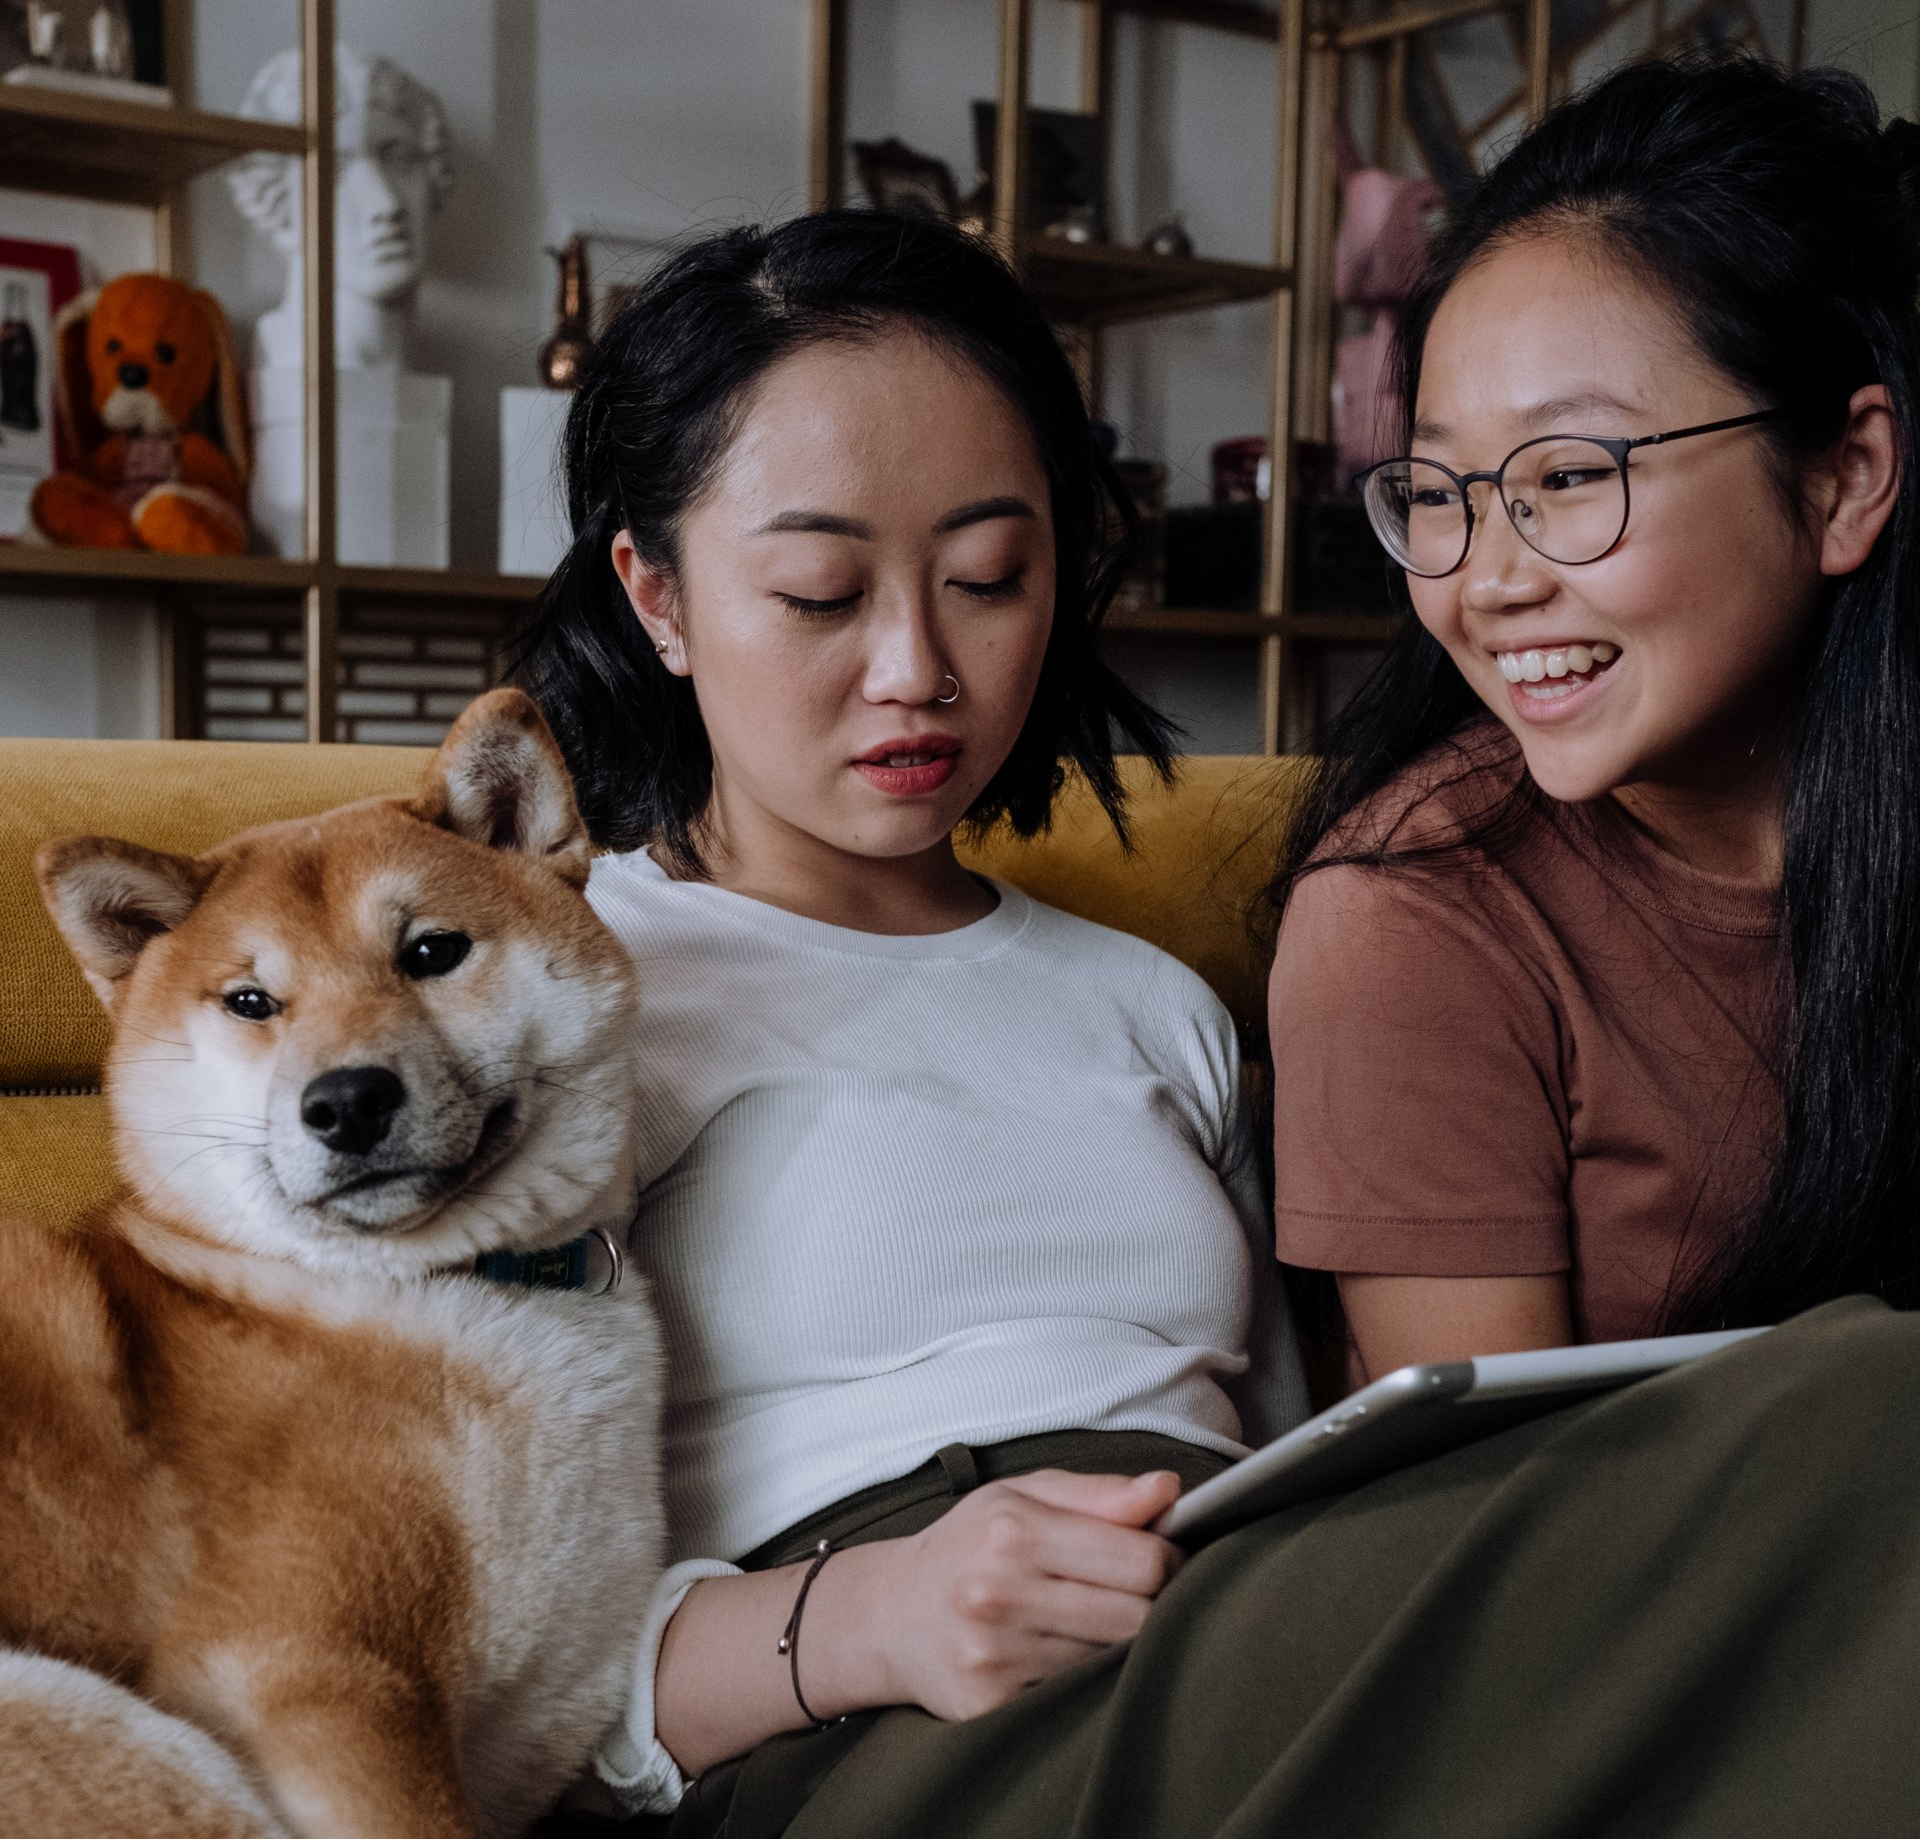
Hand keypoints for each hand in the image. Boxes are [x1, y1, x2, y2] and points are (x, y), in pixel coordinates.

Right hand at [864, 1469, 1184, 1720]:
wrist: (887, 1615)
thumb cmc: (966, 1545)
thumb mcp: (1021, 1496)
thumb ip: (1099, 1493)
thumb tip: (1169, 1491)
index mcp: (1014, 1531)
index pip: (1142, 1560)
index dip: (1170, 1558)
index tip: (1164, 1556)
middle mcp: (1001, 1593)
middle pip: (1138, 1617)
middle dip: (1153, 1602)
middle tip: (1136, 1591)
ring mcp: (995, 1655)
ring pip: (1112, 1659)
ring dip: (1118, 1641)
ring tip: (1092, 1617)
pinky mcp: (991, 1704)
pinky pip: (1076, 1694)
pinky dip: (1082, 1675)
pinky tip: (1059, 1651)